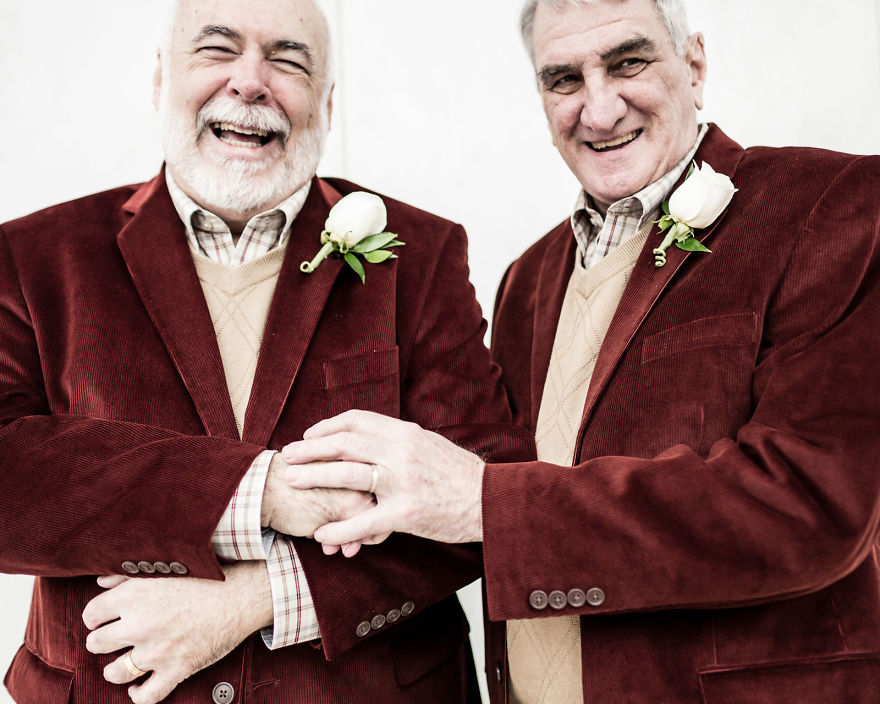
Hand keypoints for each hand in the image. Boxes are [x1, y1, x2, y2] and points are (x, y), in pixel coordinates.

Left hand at [82, 562, 271, 703]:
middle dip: (100, 641)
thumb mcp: (164, 569)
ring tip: (120, 664)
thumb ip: (127, 576)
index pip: (92, 614)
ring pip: (116, 672)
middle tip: (110, 639)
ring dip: (113, 669)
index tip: (102, 619)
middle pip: (97, 644)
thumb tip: (101, 583)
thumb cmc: (204, 578)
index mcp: (134, 596)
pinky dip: (137, 694)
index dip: (95, 617)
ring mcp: (157, 650)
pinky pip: (146, 695)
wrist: (240, 595)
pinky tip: (136, 688)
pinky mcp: (176, 669)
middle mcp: (140, 625)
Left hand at [282, 410, 484, 550]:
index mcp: (406, 432)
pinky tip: (321, 532)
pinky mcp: (407, 513)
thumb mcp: (430, 445)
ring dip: (315, 478)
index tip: (310, 435)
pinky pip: (364, 520)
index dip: (328, 426)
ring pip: (348, 476)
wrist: (491, 501)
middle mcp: (402, 452)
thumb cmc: (460, 475)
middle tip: (288, 456)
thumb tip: (372, 434)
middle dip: (311, 449)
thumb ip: (400, 439)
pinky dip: (339, 527)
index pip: (358, 420)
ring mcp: (403, 482)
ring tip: (293, 482)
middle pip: (345, 443)